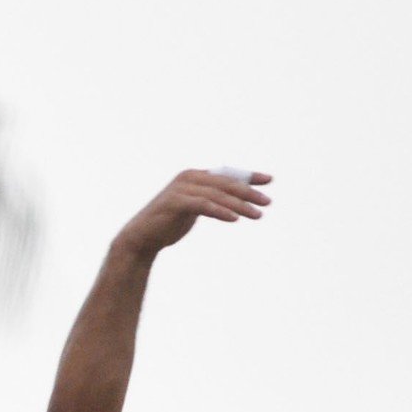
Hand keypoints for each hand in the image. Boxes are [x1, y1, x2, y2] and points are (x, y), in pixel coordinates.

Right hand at [113, 169, 270, 260]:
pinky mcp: (176, 202)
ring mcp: (181, 188)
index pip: (227, 173)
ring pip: (217, 194)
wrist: (141, 238)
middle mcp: (189, 177)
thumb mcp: (193, 209)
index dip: (248, 176)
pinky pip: (204, 205)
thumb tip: (230, 204)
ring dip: (239, 205)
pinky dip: (220, 211)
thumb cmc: (168, 225)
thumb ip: (209, 201)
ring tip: (257, 215)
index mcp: (195, 176)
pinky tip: (235, 219)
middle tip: (267, 202)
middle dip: (248, 192)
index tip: (269, 180)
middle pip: (225, 182)